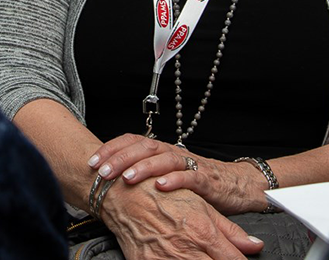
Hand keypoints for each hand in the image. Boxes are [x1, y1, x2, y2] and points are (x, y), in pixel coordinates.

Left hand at [88, 133, 267, 214]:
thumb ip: (144, 173)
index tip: (91, 161)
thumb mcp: (166, 175)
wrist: (237, 185)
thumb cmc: (197, 182)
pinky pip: (190, 177)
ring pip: (164, 159)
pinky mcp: (207, 180)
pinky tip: (160, 187)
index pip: (132, 141)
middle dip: (120, 158)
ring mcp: (190, 164)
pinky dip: (174, 180)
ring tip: (126, 178)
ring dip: (143, 167)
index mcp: (160, 150)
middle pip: (144, 147)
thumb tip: (109, 180)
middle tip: (101, 171)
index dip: (111, 149)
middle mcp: (173, 152)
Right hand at [100, 178, 263, 259]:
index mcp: (203, 234)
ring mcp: (165, 260)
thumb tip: (255, 246)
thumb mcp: (201, 206)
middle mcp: (186, 250)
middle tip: (220, 259)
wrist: (123, 192)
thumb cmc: (163, 194)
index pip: (233, 261)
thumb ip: (230, 230)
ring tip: (201, 257)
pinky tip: (181, 260)